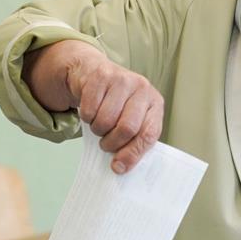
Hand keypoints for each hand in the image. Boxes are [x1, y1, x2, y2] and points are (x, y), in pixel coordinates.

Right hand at [66, 50, 163, 173]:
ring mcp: (121, 79)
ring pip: (105, 120)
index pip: (149, 134)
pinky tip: (91, 110)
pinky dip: (86, 117)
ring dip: (97, 130)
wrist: (92, 72)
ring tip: (99, 124)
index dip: (133, 153)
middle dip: (112, 143)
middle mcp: (142, 88)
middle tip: (106, 144)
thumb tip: (120, 167)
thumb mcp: (131, 119)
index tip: (119, 166)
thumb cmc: (115, 102)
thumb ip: (132, 141)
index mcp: (154, 103)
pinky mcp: (100, 76)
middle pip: (127, 128)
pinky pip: (89, 110)